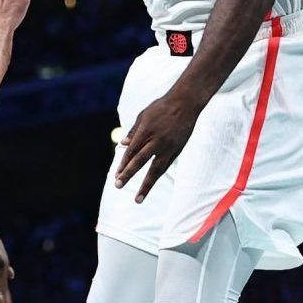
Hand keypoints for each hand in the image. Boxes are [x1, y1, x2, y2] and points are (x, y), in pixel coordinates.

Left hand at [113, 84, 205, 199]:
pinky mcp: (177, 150)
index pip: (132, 151)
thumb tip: (122, 144)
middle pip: (140, 161)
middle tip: (117, 186)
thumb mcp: (144, 115)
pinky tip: (151, 184)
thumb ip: (133, 131)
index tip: (117, 175)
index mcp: (146, 130)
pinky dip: (157, 175)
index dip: (123, 164)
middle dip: (128, 174)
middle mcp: (157, 141)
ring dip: (146, 186)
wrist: (186, 103)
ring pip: (155, 170)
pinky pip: (165, 165)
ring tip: (138, 199)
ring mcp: (168, 147)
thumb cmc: (162, 107)